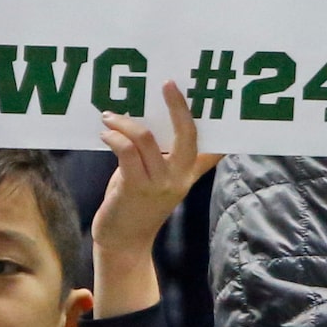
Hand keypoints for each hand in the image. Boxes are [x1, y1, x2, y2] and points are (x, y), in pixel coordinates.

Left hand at [91, 81, 219, 318]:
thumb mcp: (161, 180)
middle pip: (187, 133)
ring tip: (110, 116)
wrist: (124, 242)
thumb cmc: (139, 204)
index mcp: (189, 173)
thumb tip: (163, 122)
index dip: (220, 124)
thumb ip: (169, 157)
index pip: (213, 146)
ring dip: (126, 122)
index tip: (216, 97)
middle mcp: (179, 177)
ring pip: (148, 138)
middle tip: (167, 84)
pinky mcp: (134, 188)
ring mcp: (158, 183)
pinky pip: (126, 152)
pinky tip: (106, 133)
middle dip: (178, 105)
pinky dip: (115, 137)